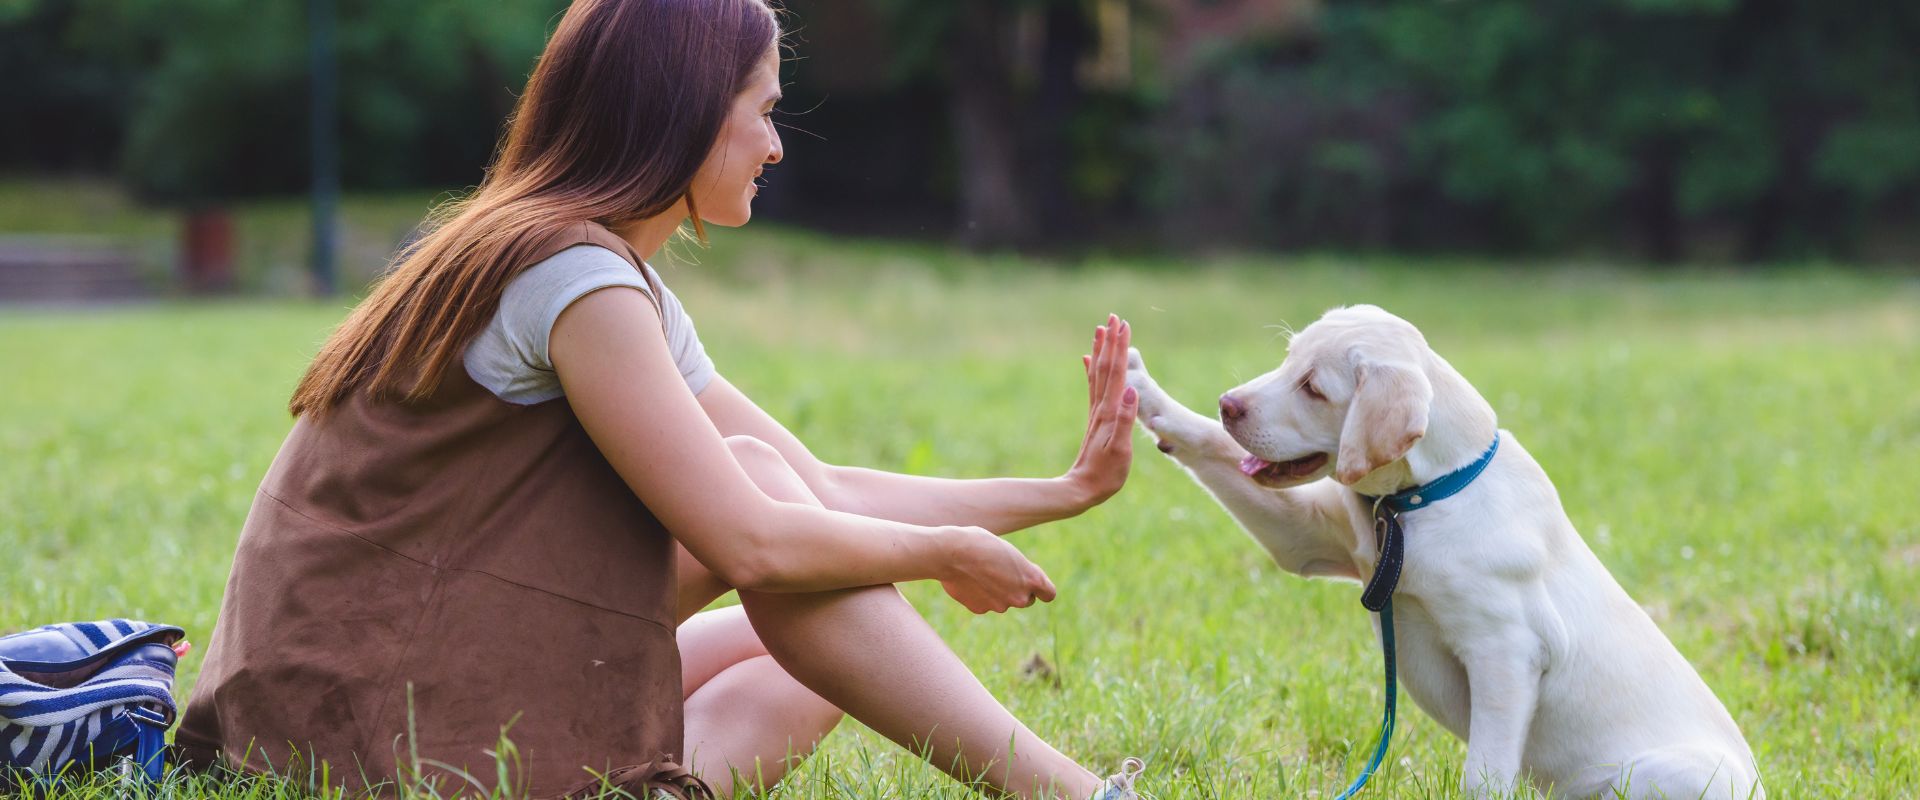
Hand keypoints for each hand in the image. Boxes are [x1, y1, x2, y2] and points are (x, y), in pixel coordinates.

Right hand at [938, 526, 1057, 613]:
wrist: (950, 553)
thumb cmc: (980, 543)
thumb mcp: (1008, 552)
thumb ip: (1017, 570)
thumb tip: (1015, 583)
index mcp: (1031, 578)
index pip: (1048, 594)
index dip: (1040, 588)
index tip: (1031, 582)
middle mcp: (1019, 597)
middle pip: (1025, 600)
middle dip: (1016, 590)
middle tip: (1001, 573)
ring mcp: (1000, 606)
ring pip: (1003, 601)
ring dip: (996, 592)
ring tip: (980, 572)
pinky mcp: (981, 610)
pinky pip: (985, 603)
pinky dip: (979, 595)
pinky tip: (968, 579)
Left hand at [1064, 314, 1137, 507]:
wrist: (1081, 489)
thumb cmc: (1105, 474)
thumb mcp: (1119, 449)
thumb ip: (1125, 420)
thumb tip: (1130, 390)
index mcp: (1109, 412)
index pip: (1117, 373)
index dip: (1120, 348)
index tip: (1122, 325)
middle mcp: (1101, 407)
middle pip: (1106, 367)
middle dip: (1110, 342)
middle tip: (1113, 317)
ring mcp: (1097, 412)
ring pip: (1098, 374)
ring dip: (1101, 351)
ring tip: (1101, 330)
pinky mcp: (1095, 420)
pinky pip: (1094, 387)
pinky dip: (1093, 370)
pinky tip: (1089, 362)